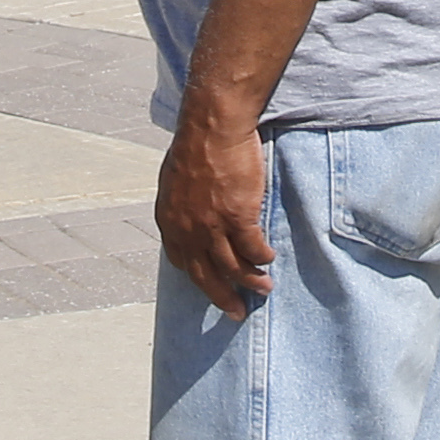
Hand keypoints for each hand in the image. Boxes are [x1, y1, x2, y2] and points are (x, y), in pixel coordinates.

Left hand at [155, 113, 275, 318]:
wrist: (212, 126)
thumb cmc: (195, 145)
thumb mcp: (175, 180)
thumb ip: (182, 205)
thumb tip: (190, 218)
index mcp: (169, 220)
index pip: (181, 262)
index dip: (198, 277)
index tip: (211, 287)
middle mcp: (187, 229)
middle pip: (205, 275)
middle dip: (222, 297)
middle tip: (236, 313)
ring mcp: (212, 225)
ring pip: (234, 268)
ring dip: (251, 282)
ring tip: (264, 289)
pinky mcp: (238, 217)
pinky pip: (254, 250)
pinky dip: (263, 258)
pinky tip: (270, 259)